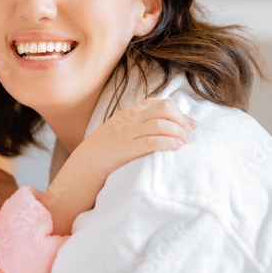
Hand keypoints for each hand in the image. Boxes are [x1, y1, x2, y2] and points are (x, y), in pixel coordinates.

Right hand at [81, 97, 195, 182]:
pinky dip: (168, 142)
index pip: (158, 103)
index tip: (190, 125)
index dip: (179, 112)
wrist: (81, 169)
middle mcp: (128, 121)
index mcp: (127, 115)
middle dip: (181, 120)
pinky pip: (151, 141)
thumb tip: (161, 130)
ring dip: (178, 132)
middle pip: (163, 109)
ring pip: (160, 124)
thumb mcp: (118, 134)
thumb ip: (136, 128)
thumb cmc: (102, 156)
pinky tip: (177, 147)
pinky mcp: (124, 150)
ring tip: (186, 142)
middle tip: (190, 134)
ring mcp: (126, 134)